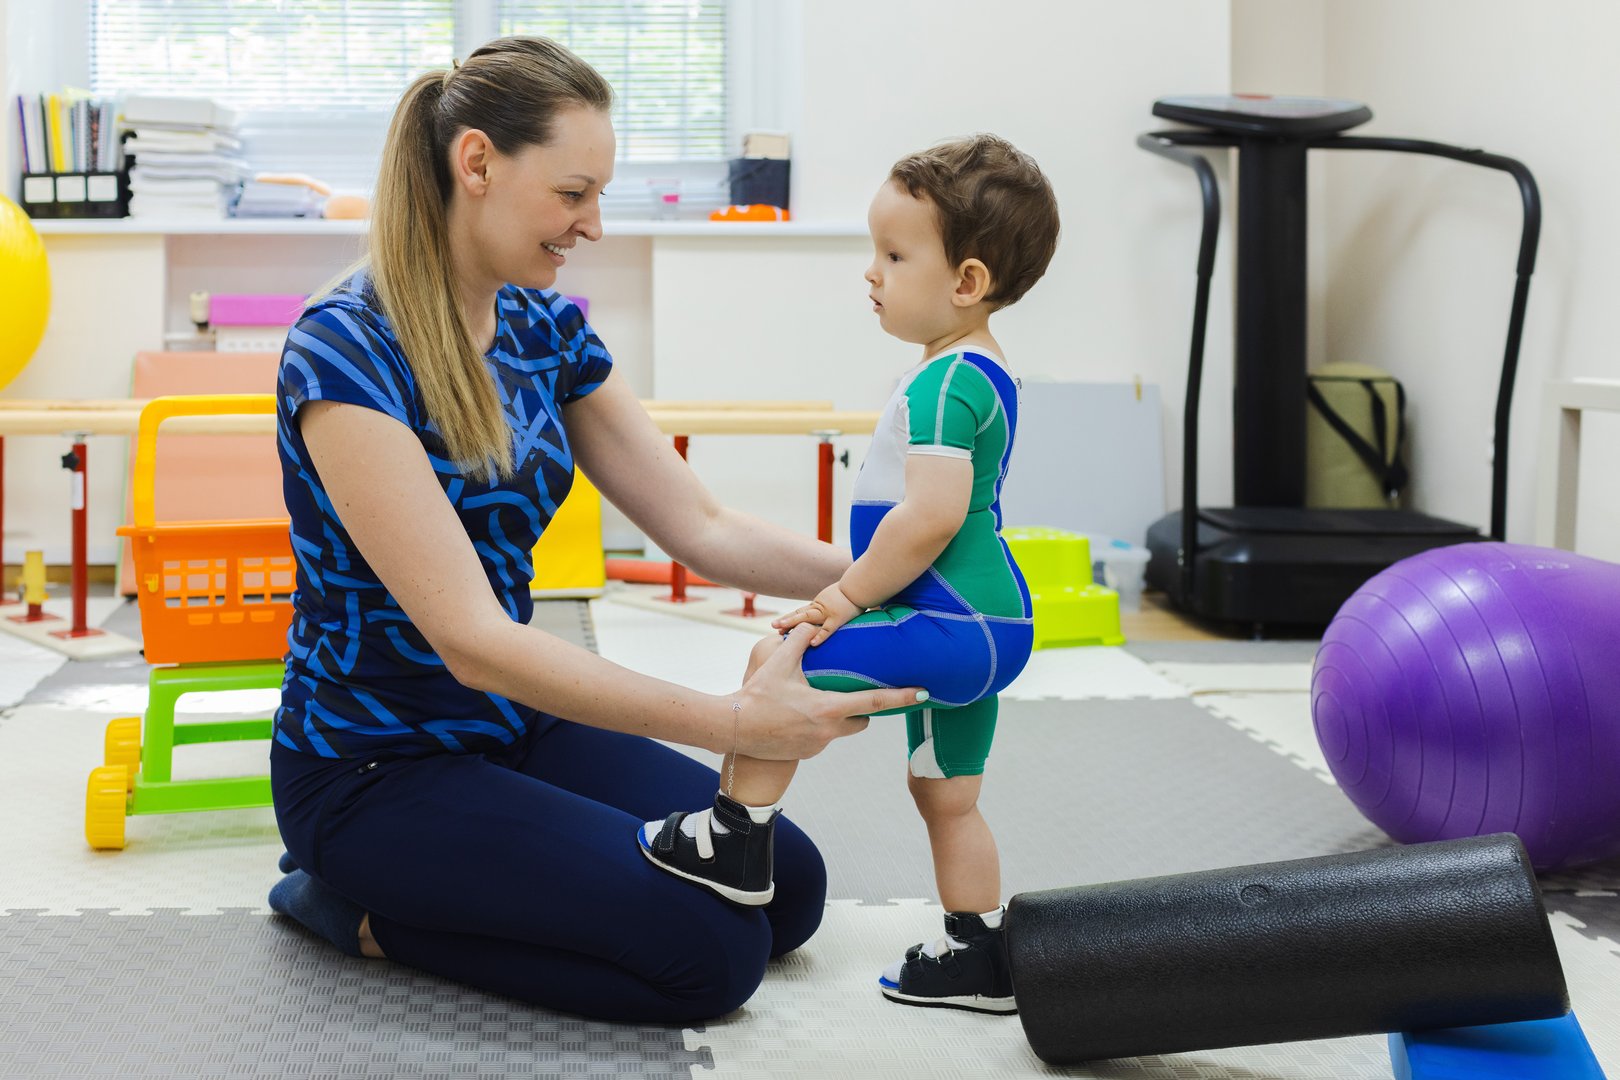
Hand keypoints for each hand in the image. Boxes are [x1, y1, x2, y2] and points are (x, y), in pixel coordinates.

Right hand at [729, 624, 926, 759]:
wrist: (734, 728)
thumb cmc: (757, 695)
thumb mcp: (778, 662)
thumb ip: (799, 639)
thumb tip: (813, 622)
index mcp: (829, 708)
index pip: (875, 701)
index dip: (902, 697)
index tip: (924, 693)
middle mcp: (829, 730)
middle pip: (863, 719)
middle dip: (865, 708)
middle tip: (854, 690)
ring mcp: (818, 745)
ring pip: (842, 728)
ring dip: (839, 716)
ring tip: (818, 701)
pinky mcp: (807, 753)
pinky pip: (822, 737)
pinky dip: (819, 725)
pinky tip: (799, 715)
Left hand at [772, 582, 861, 644]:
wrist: (860, 586)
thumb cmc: (852, 592)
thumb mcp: (837, 598)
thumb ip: (831, 605)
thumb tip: (828, 612)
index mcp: (820, 605)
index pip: (801, 612)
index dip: (790, 618)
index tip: (778, 625)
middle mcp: (821, 608)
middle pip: (800, 615)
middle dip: (786, 621)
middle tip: (773, 626)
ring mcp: (828, 613)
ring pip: (807, 619)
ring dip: (793, 624)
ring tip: (781, 631)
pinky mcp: (839, 618)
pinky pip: (828, 629)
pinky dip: (820, 636)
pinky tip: (811, 644)